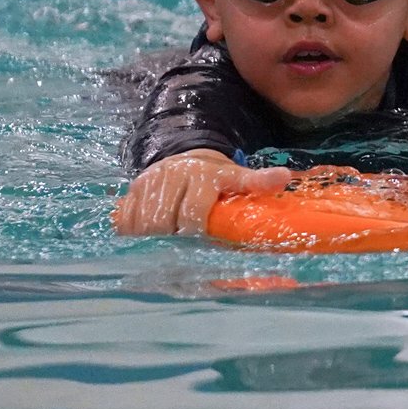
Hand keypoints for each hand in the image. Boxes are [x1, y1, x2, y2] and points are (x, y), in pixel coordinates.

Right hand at [113, 149, 292, 236]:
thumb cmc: (215, 178)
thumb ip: (256, 181)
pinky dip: (132, 232)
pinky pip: (123, 220)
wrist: (185, 160)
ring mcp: (147, 184)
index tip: (199, 242)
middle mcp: (171, 177)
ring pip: (140, 223)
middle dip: (171, 238)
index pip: (192, 212)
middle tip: (181, 248)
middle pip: (162, 222)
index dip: (194, 232)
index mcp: (201, 175)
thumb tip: (283, 178)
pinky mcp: (130, 192)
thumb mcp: (236, 176)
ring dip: (150, 239)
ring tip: (165, 244)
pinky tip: (145, 237)